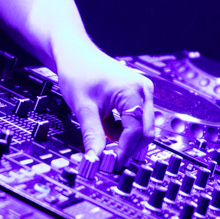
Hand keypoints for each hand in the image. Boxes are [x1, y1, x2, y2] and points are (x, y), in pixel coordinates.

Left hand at [56, 44, 154, 165]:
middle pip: (145, 132)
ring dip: (124, 138)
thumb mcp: (83, 107)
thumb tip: (95, 160)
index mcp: (134, 92)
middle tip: (109, 161)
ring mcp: (141, 93)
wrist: (74, 53)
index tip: (110, 165)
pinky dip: (122, 129)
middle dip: (128, 148)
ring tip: (101, 134)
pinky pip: (135, 120)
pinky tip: (105, 124)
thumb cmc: (79, 71)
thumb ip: (92, 136)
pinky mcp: (136, 96)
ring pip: (141, 128)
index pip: (136, 132)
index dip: (123, 152)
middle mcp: (143, 91)